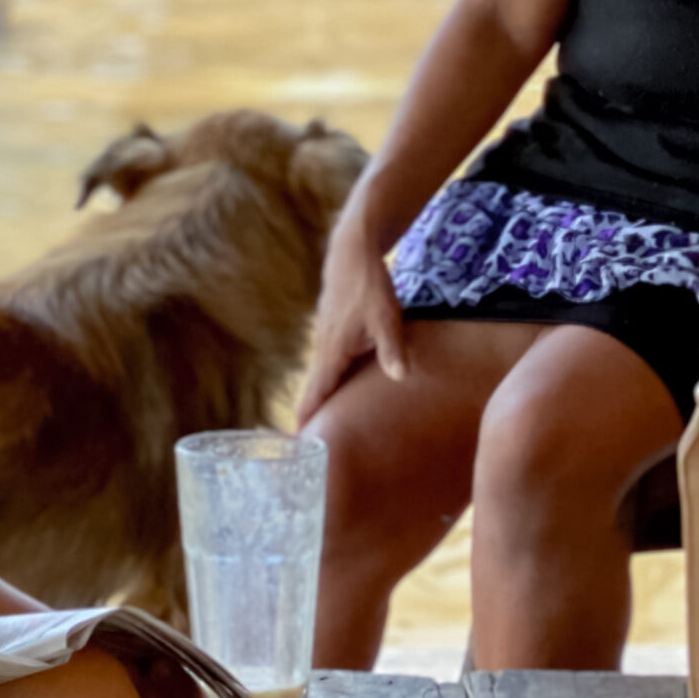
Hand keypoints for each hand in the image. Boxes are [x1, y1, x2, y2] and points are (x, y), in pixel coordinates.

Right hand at [296, 183, 407, 422]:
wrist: (352, 251)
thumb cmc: (369, 285)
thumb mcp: (387, 318)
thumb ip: (393, 349)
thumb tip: (400, 377)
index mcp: (332, 352)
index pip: (316, 394)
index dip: (308, 420)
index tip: (298, 445)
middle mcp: (324, 349)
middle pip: (315, 390)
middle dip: (312, 417)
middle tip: (308, 446)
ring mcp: (326, 339)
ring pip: (322, 376)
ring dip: (321, 399)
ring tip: (322, 424)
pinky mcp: (333, 331)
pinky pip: (329, 363)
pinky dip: (329, 380)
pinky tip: (339, 387)